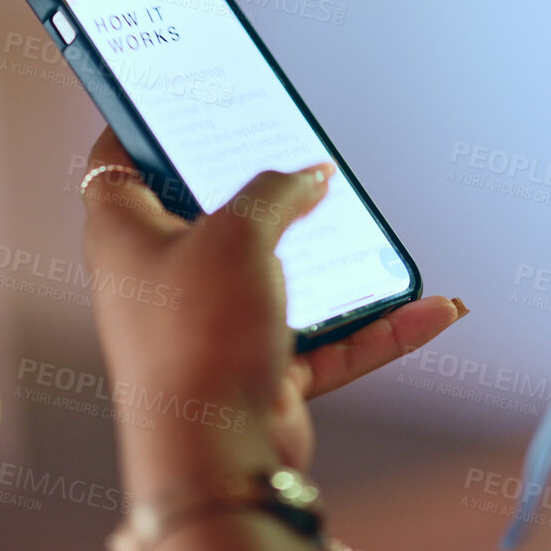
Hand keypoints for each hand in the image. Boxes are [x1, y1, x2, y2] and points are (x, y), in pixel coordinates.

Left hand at [78, 127, 465, 494]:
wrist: (216, 455)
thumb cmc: (197, 335)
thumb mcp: (236, 232)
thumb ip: (275, 190)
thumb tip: (310, 176)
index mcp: (124, 234)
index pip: (120, 162)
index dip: (145, 123)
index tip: (179, 95)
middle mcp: (161, 279)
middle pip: (213, 216)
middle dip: (264, 189)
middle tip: (299, 151)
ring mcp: (210, 328)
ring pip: (279, 279)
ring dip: (335, 261)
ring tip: (380, 231)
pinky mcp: (257, 373)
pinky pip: (324, 341)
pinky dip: (375, 328)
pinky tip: (430, 309)